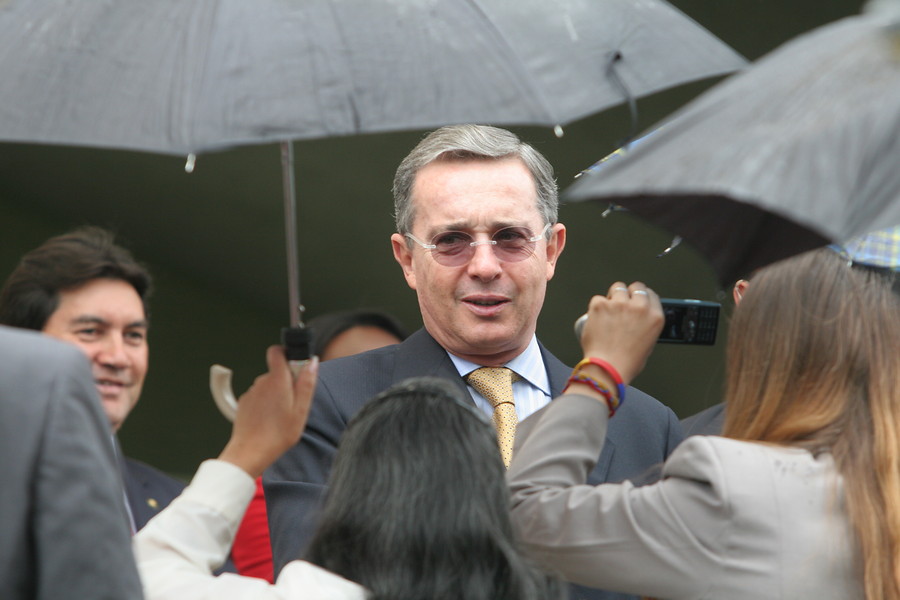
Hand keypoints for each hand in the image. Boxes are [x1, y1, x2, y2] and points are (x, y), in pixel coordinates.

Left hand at [218, 346, 318, 478]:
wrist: (250, 452)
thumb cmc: (278, 434)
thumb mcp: (301, 410)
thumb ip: (306, 383)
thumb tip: (312, 362)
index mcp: (277, 380)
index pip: (277, 351)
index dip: (286, 354)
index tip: (296, 367)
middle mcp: (261, 382)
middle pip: (276, 372)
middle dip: (286, 383)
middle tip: (294, 404)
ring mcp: (251, 393)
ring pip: (268, 387)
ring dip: (276, 395)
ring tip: (281, 417)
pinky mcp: (244, 404)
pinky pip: (259, 398)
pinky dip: (266, 405)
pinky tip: (270, 421)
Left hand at [578, 282, 662, 383]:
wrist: (608, 368)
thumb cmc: (626, 362)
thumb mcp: (648, 344)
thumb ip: (645, 326)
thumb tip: (637, 319)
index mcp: (654, 316)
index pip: (651, 294)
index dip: (642, 296)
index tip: (636, 298)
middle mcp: (639, 307)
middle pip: (636, 287)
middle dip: (629, 293)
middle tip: (621, 304)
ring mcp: (619, 304)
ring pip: (617, 288)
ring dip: (613, 297)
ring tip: (608, 311)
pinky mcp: (601, 305)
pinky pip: (598, 299)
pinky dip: (596, 307)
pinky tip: (597, 318)